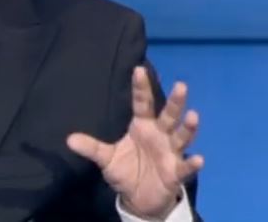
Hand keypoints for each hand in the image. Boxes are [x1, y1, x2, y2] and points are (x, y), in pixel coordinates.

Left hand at [67, 66, 203, 219]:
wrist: (139, 198)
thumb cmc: (126, 170)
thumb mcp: (106, 158)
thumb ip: (91, 147)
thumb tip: (68, 139)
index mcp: (142, 127)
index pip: (142, 103)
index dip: (140, 88)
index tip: (138, 69)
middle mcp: (159, 135)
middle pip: (168, 115)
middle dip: (175, 102)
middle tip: (181, 85)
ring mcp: (170, 153)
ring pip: (181, 137)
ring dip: (188, 128)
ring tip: (193, 115)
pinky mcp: (175, 172)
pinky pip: (185, 167)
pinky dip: (192, 163)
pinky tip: (198, 159)